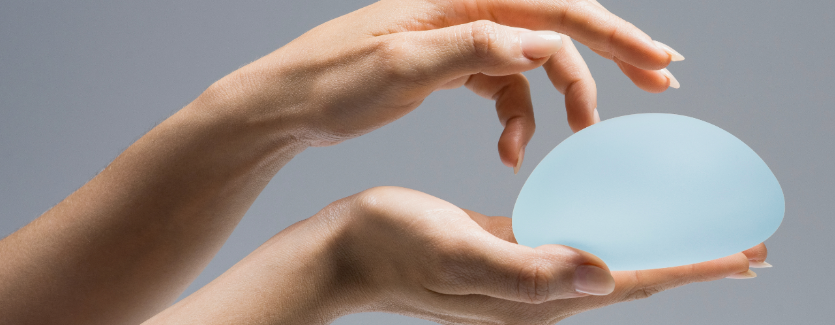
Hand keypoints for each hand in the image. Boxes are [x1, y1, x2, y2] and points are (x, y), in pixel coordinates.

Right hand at [147, 187, 764, 323]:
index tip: (746, 255)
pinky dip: (609, 225)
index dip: (692, 267)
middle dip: (690, 260)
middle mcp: (540, 292)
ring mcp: (525, 273)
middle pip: (634, 274)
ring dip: (657, 245)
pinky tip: (618, 213)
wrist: (348, 249)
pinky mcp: (510, 250)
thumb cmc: (394, 246)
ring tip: (696, 233)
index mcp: (537, 296)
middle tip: (745, 245)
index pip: (633, 280)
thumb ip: (528, 270)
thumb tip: (602, 270)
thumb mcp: (458, 253)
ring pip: (610, 255)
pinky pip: (575, 237)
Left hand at [201, 0, 684, 170]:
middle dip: (608, 56)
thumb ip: (472, 48)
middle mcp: (468, 11)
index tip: (658, 61)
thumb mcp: (400, 64)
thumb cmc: (330, 79)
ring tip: (564, 140)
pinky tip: (510, 148)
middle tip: (658, 80)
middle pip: (557, 25)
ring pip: (533, 64)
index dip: (612, 32)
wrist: (289, 103)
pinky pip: (503, 88)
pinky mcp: (451, 66)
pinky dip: (515, 118)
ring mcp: (461, 39)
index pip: (554, 8)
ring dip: (554, 104)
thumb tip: (538, 43)